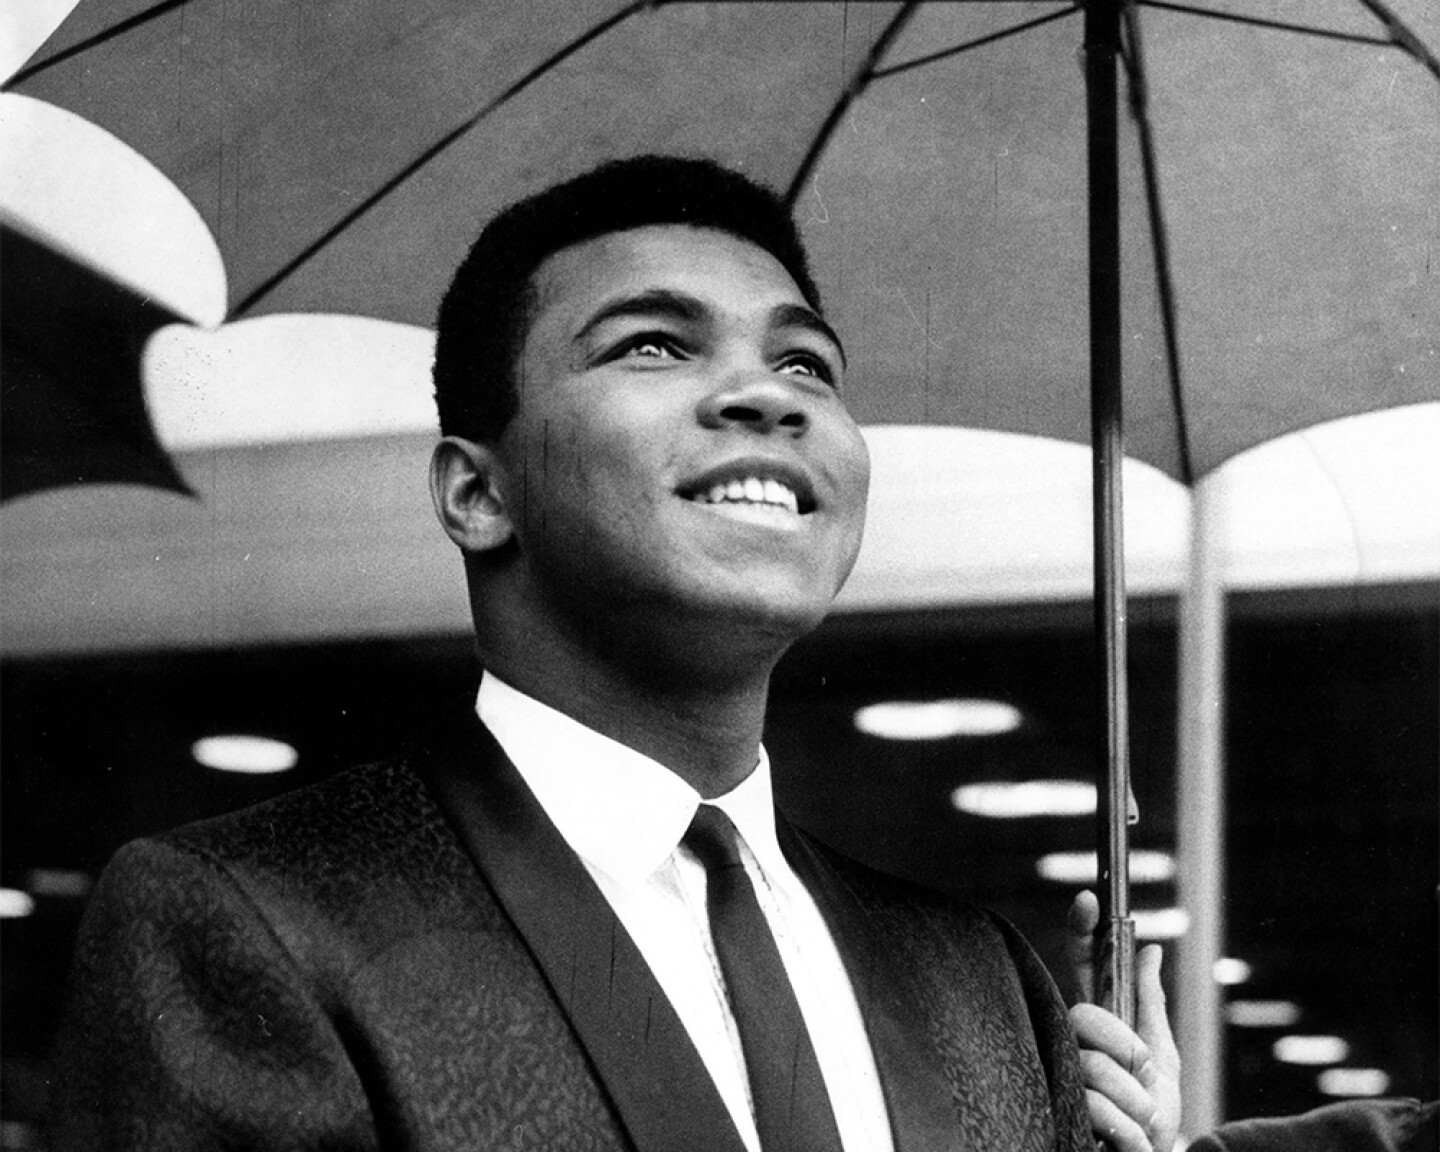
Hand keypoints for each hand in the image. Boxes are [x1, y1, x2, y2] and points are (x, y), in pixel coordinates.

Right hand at [1066, 890, 1181, 1151]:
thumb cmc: (1151, 1118)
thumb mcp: (1163, 1059)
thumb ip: (1150, 1006)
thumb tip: (1149, 950)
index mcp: (1097, 1023)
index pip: (1082, 966)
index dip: (1082, 930)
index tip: (1088, 899)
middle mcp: (1070, 1041)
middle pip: (1086, 1016)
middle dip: (1128, 1050)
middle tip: (1144, 1079)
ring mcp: (1061, 1074)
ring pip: (1098, 1067)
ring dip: (1136, 1104)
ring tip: (1139, 1123)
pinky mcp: (1058, 1111)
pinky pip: (1099, 1109)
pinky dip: (1127, 1131)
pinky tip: (1127, 1143)